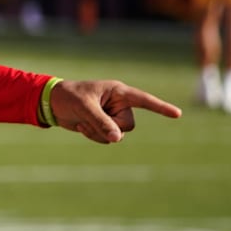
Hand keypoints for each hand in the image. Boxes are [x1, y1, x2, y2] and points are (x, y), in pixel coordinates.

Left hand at [50, 79, 181, 143]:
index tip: (177, 114)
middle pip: (128, 125)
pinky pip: (109, 139)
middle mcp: (119, 104)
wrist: (52, 103)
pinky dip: (95, 136)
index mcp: (117, 92)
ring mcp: (113, 115)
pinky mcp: (105, 125)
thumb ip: (102, 122)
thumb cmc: (68, 96)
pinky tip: (81, 127)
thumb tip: (117, 139)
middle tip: (89, 117)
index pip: (143, 100)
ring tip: (83, 122)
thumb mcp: (84, 107)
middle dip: (110, 127)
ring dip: (100, 134)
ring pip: (119, 135)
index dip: (160, 107)